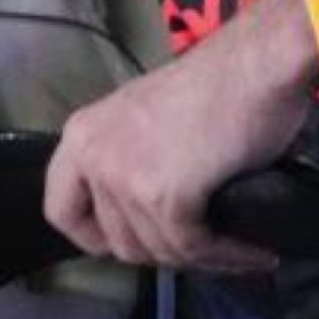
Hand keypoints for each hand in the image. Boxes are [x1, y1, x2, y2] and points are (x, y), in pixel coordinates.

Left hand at [44, 0, 318, 274]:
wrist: (258, 62)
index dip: (96, 236)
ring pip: (157, 250)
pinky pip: (192, 249)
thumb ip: (128, 154)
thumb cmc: (217, 80)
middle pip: (116, 241)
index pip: (61, 211)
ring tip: (235, 245)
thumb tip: (138, 208)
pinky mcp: (162, 197)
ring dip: (200, 256)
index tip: (134, 240)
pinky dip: (225, 256)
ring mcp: (124, 177)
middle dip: (162, 248)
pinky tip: (253, 251)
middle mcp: (93, 155)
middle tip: (202, 240)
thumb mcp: (147, 116)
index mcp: (83, 133)